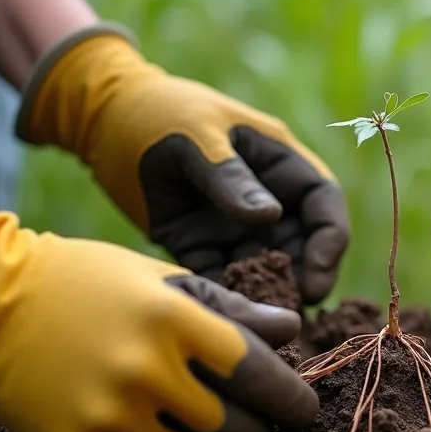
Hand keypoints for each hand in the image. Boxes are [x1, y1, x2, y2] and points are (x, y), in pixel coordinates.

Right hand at [0, 180, 318, 431]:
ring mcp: (108, 418)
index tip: (303, 408)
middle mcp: (145, 373)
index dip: (293, 399)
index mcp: (175, 321)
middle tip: (257, 426)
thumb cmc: (91, 284)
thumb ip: (233, 308)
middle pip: (239, 431)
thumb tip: (293, 331)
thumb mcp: (164, 281)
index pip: (261, 376)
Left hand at [16, 23, 348, 301]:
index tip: (317, 277)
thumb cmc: (158, 113)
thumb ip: (230, 177)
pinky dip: (227, 294)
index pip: (323, 205)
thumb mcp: (196, 136)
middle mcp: (265, 197)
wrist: (101, 121)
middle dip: (302, 277)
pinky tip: (223, 313)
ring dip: (266, 292)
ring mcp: (233, 224)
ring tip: (259, 318)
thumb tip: (270, 219)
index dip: (329, 242)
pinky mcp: (199, 245)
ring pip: (265, 267)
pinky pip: (222, 276)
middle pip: (303, 245)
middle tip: (290, 308)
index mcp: (279, 162)